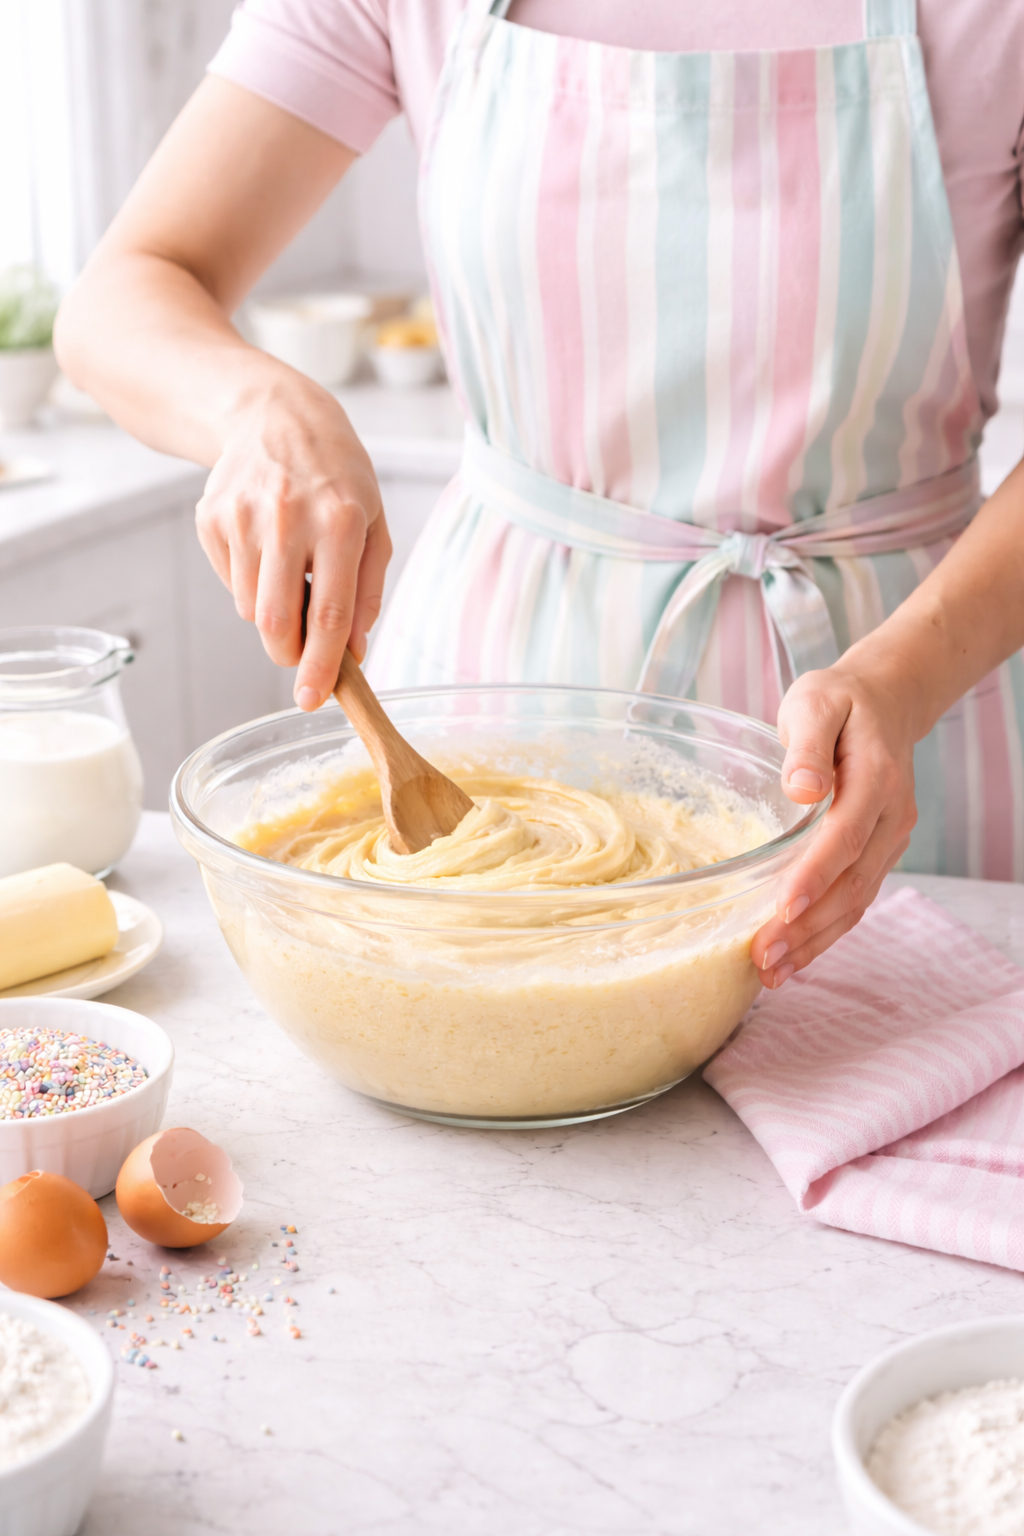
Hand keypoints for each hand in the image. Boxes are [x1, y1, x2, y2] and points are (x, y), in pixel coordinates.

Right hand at [195, 380, 390, 707]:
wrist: (273, 416)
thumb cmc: (336, 476)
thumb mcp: (373, 523)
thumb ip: (368, 592)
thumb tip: (354, 653)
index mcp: (340, 520)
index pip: (331, 612)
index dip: (322, 665)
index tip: (313, 699)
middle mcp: (288, 517)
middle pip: (279, 621)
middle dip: (289, 655)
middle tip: (300, 655)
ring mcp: (243, 517)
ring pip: (251, 609)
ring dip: (273, 613)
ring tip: (290, 573)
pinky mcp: (211, 518)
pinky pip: (231, 584)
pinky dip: (250, 584)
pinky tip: (265, 548)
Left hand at [750, 661, 917, 988]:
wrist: (884, 701)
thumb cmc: (840, 701)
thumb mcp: (816, 703)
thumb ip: (808, 745)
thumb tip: (805, 789)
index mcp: (877, 779)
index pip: (847, 836)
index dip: (817, 875)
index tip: (785, 908)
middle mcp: (892, 818)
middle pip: (853, 882)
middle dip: (809, 926)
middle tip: (764, 957)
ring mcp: (890, 839)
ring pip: (857, 901)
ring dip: (816, 941)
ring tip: (772, 972)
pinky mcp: (878, 853)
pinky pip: (855, 899)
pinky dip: (826, 932)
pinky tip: (793, 957)